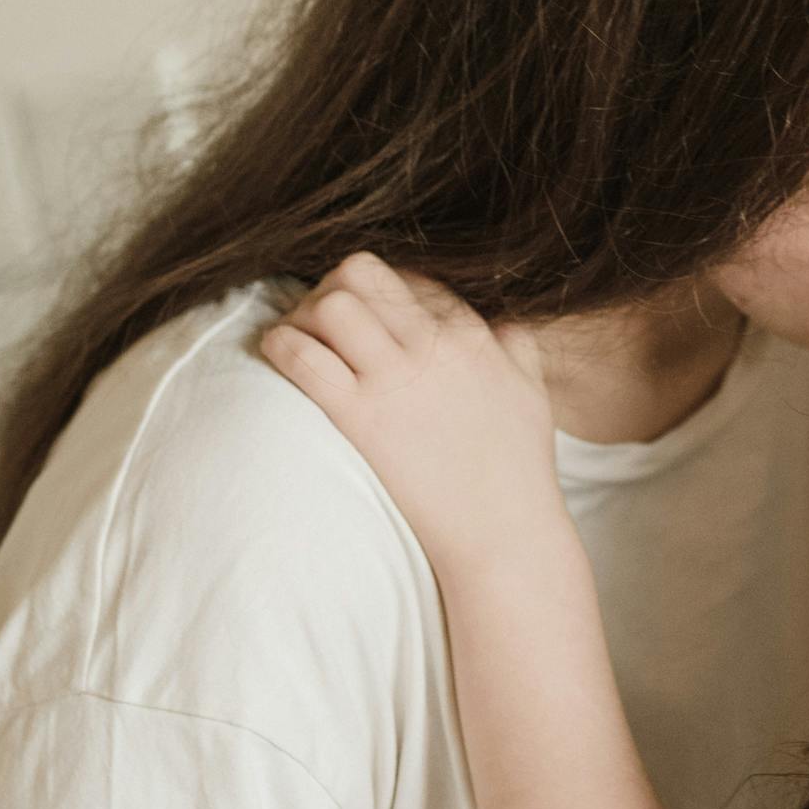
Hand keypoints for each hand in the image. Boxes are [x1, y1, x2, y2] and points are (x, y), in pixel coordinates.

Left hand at [262, 255, 559, 573]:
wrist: (505, 534)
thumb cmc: (520, 472)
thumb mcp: (533, 395)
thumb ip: (519, 349)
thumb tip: (503, 324)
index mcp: (474, 336)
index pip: (413, 281)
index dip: (382, 293)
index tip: (368, 318)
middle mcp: (434, 346)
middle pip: (364, 274)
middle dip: (333, 287)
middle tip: (324, 323)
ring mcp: (396, 379)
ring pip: (331, 303)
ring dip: (304, 313)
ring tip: (299, 339)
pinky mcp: (361, 416)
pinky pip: (304, 357)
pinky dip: (280, 345)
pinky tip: (275, 353)